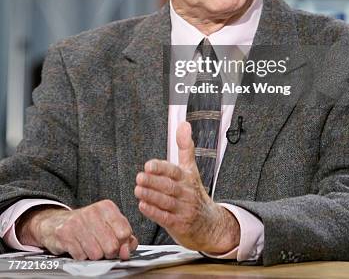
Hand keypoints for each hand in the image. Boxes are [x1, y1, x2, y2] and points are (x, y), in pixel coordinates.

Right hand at [16, 200, 137, 259]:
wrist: (56, 222)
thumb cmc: (87, 225)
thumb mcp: (108, 225)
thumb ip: (125, 236)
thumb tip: (129, 250)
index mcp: (108, 207)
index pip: (125, 233)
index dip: (122, 245)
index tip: (118, 245)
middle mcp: (93, 212)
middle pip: (111, 246)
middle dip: (108, 253)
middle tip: (102, 247)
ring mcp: (78, 222)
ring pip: (96, 254)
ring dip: (94, 255)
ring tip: (89, 246)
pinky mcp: (65, 233)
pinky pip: (81, 256)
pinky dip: (81, 256)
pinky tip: (78, 246)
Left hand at [135, 121, 239, 253]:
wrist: (210, 224)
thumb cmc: (195, 194)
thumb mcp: (192, 169)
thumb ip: (185, 147)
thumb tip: (184, 124)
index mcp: (188, 177)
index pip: (174, 171)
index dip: (161, 168)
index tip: (149, 165)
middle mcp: (186, 192)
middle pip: (169, 186)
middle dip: (153, 181)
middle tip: (139, 177)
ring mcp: (184, 209)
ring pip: (166, 201)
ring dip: (151, 196)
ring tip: (138, 189)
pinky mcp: (180, 224)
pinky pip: (165, 218)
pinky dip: (153, 212)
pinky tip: (143, 205)